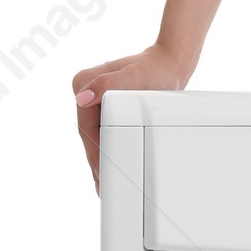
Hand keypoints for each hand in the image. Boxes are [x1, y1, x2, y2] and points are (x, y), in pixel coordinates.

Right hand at [73, 42, 191, 191]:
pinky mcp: (103, 104)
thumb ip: (107, 83)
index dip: (94, 152)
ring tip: (103, 185)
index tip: (100, 172)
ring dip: (99, 158)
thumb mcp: (134, 76)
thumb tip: (83, 98)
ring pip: (93, 135)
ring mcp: (92, 98)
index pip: (86, 127)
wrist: (168, 63)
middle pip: (88, 133)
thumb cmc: (155, 68)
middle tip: (101, 187)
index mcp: (84, 82)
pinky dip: (105, 148)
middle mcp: (84, 90)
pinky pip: (101, 130)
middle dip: (96, 160)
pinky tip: (108, 165)